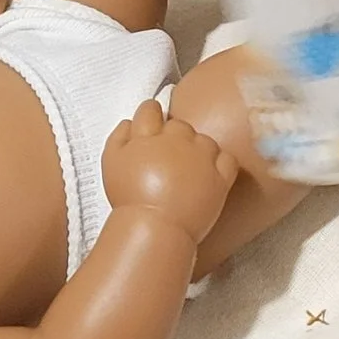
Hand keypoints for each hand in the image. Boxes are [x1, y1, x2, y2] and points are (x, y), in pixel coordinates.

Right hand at [102, 98, 236, 240]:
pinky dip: (220, 163)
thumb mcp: (110, 163)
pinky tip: (210, 173)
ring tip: (187, 171)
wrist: (154, 228)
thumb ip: (119, 137)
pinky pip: (227, 158)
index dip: (150, 114)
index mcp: (148, 135)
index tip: (151, 124)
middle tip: (167, 158)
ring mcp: (201, 156)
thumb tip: (129, 122)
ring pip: (205, 140)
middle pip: (179, 125)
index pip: (150, 109)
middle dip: (174, 137)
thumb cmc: (129, 199)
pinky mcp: (219, 176)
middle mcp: (177, 139)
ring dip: (198, 150)